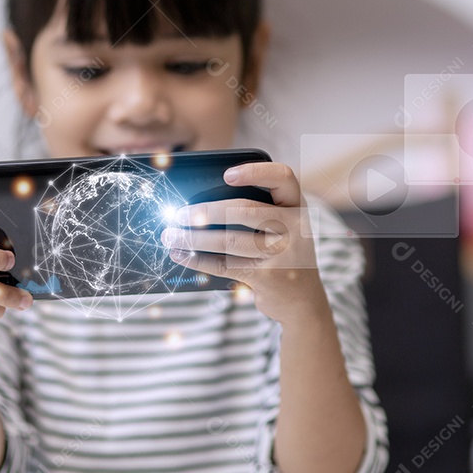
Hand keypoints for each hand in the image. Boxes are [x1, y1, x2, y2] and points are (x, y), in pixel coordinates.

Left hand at [160, 162, 326, 325]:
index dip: (255, 172)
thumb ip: (256, 212)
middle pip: (244, 210)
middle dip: (205, 212)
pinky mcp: (267, 277)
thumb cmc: (282, 254)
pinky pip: (224, 264)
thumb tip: (198, 206)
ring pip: (228, 240)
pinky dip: (197, 260)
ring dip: (193, 238)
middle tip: (178, 214)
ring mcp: (283, 253)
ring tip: (170, 235)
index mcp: (296, 206)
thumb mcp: (281, 227)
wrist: (302, 300)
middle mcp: (295, 227)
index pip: (282, 177)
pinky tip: (180, 254)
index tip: (225, 175)